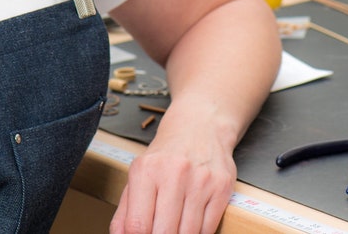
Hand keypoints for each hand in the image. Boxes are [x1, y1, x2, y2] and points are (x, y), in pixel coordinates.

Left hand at [109, 107, 236, 233]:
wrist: (200, 125)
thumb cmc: (166, 154)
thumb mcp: (139, 174)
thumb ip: (125, 210)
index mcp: (146, 170)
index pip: (137, 225)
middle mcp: (174, 173)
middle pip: (164, 233)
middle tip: (159, 231)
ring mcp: (200, 181)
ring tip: (173, 227)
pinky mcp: (221, 187)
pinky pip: (207, 230)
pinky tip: (190, 223)